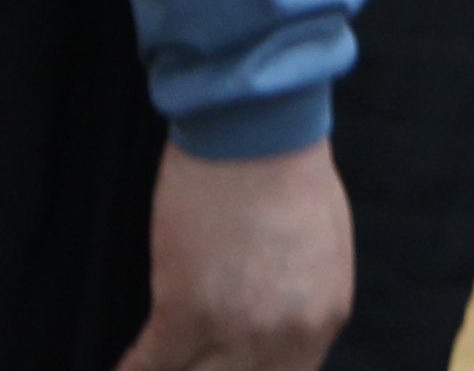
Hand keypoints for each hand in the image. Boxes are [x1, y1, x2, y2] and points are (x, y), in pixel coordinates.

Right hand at [121, 136, 348, 370]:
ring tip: (151, 370)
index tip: (219, 370)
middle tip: (187, 365)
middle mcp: (284, 338)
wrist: (257, 127)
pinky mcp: (186, 311)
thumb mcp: (321, 249)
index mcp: (322, 320)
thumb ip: (302, 300)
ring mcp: (236, 330)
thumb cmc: (288, 168)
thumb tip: (278, 324)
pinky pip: (152, 364)